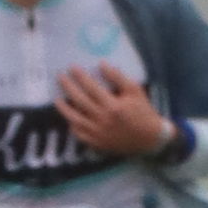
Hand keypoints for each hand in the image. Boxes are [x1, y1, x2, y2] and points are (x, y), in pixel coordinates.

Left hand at [60, 63, 174, 162]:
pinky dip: (72, 125)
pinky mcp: (97, 143)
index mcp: (113, 106)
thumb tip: (101, 64)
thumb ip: (118, 77)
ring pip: (75, 119)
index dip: (80, 77)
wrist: (150, 139)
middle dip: (68, 87)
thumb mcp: (135, 91)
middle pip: (79, 101)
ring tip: (57, 98)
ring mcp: (98, 133)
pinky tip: (69, 117)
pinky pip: (79, 134)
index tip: (72, 68)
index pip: (91, 88)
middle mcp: (103, 120)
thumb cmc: (144, 112)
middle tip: (60, 78)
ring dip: (64, 108)